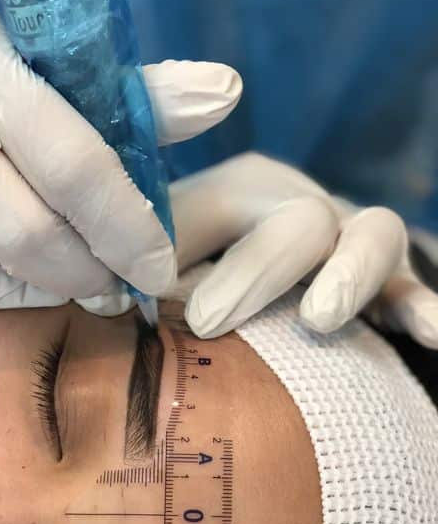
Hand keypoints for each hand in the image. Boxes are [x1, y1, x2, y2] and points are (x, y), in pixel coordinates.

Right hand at [0, 5, 240, 305]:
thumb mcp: (39, 67)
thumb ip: (128, 95)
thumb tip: (223, 95)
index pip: (76, 165)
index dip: (128, 228)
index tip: (159, 265)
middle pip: (31, 237)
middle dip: (88, 272)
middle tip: (113, 285)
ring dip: (40, 280)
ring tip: (57, 266)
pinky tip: (8, 271)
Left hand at [166, 152, 437, 347]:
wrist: (251, 271)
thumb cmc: (187, 272)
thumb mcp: (160, 256)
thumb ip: (141, 266)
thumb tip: (117, 298)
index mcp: (244, 189)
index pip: (228, 206)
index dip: (201, 256)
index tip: (192, 319)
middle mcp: (304, 205)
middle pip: (302, 218)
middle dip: (260, 269)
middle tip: (211, 322)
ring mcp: (350, 242)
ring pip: (375, 235)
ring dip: (349, 276)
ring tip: (320, 319)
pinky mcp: (387, 284)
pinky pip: (410, 290)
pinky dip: (423, 309)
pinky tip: (430, 334)